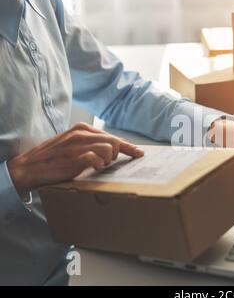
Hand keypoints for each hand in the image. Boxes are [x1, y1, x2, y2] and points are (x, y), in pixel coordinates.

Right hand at [7, 123, 143, 194]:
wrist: (29, 167)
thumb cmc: (53, 157)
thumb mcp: (72, 144)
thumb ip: (91, 143)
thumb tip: (112, 148)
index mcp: (82, 129)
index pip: (112, 136)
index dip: (128, 146)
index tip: (139, 153)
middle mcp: (82, 134)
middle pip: (114, 141)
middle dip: (117, 155)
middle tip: (107, 164)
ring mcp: (78, 145)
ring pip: (109, 149)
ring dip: (107, 161)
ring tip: (98, 166)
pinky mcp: (75, 157)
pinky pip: (97, 159)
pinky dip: (98, 165)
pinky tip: (92, 168)